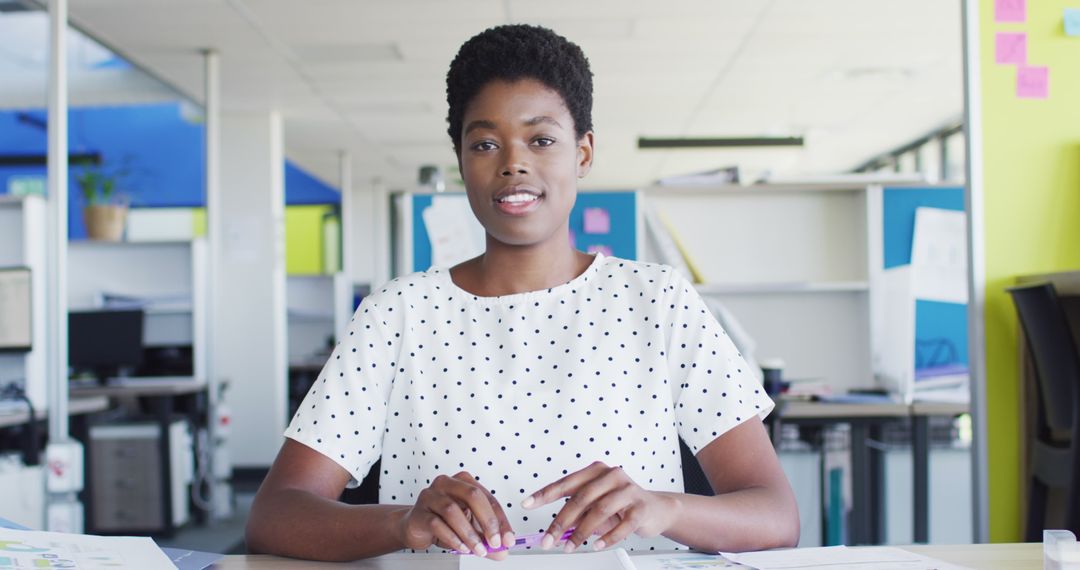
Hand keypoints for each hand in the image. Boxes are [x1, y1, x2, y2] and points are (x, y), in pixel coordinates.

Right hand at [397, 471, 513, 558]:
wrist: (415, 526)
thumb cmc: (443, 521)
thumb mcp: (470, 528)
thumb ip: (486, 538)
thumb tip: (502, 551)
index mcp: (463, 481)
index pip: (487, 497)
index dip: (500, 519)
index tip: (507, 538)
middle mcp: (446, 484)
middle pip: (472, 495)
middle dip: (487, 521)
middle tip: (495, 542)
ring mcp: (430, 496)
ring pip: (453, 511)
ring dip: (469, 533)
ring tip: (478, 549)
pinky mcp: (419, 512)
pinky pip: (437, 524)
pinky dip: (453, 538)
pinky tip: (461, 548)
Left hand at [522, 461, 678, 551]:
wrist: (656, 509)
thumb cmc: (621, 505)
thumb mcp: (596, 505)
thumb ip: (577, 513)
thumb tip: (554, 530)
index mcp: (596, 471)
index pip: (565, 483)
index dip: (544, 494)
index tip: (527, 504)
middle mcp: (612, 476)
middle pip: (581, 499)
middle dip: (561, 522)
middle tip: (548, 540)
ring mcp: (628, 490)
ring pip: (599, 511)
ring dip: (581, 533)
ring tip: (570, 547)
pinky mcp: (641, 507)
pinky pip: (622, 525)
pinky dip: (607, 537)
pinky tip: (595, 545)